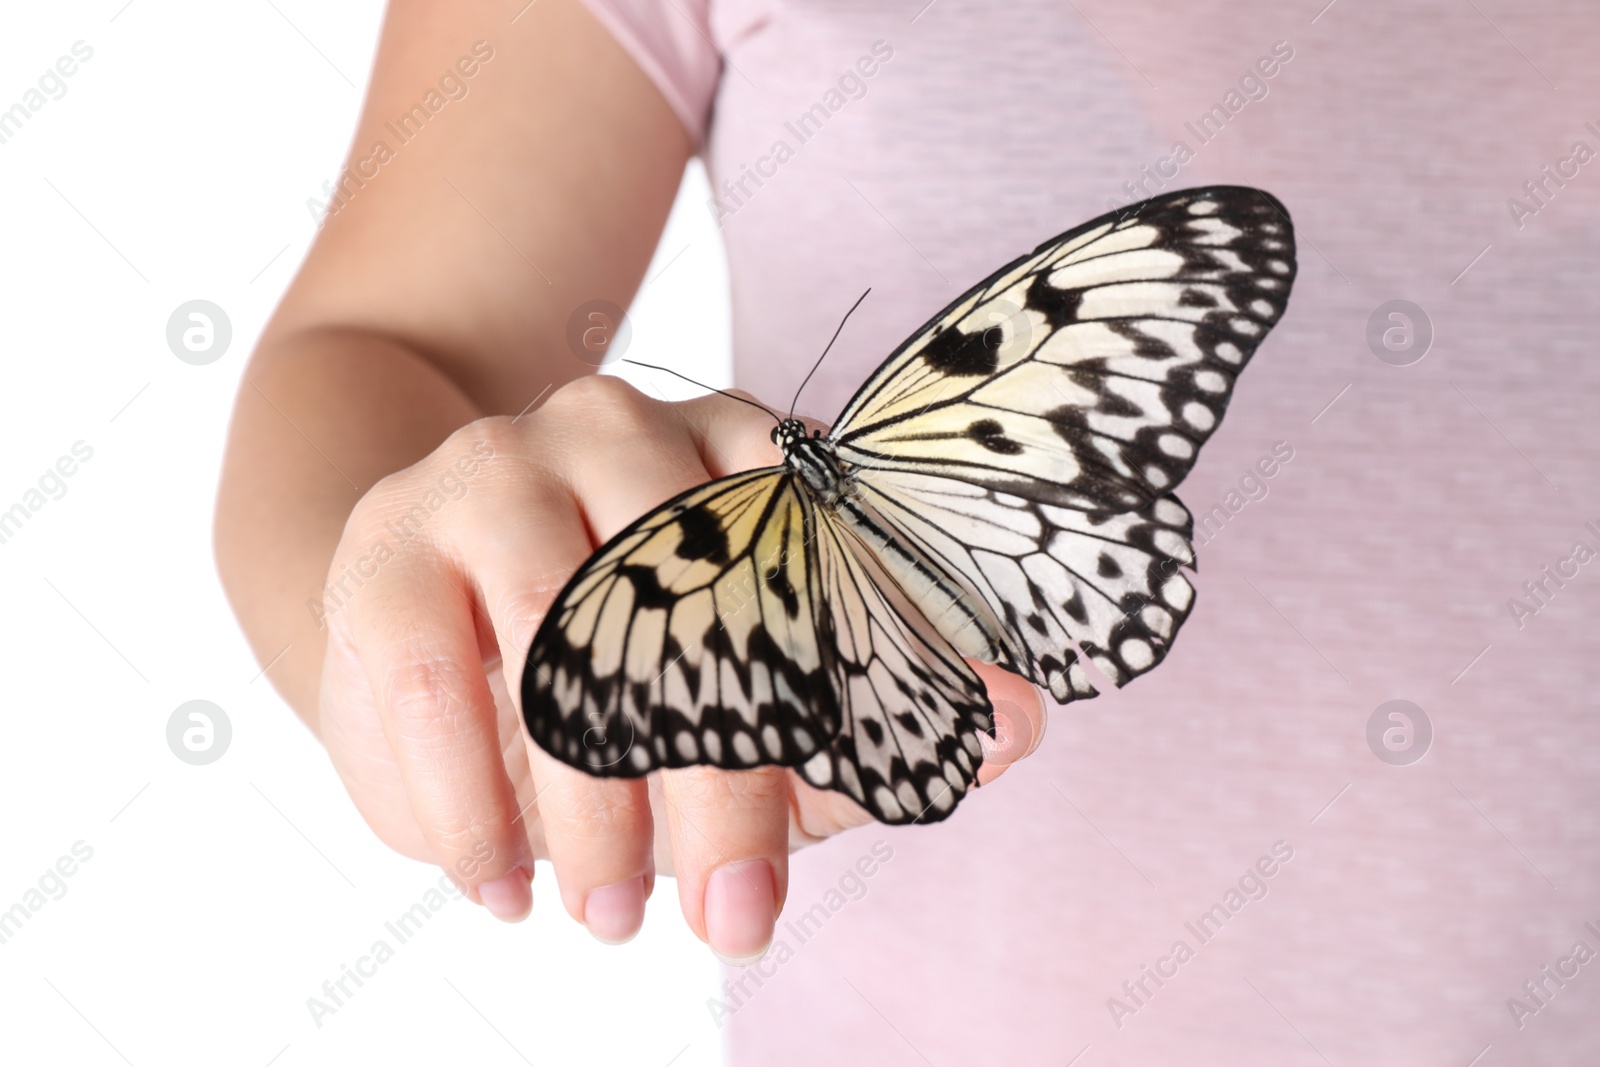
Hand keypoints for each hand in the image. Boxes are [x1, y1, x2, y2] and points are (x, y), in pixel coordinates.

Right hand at [315, 373, 1047, 959]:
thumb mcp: (750, 690)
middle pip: (703, 594)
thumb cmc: (608, 659)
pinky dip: (473, 805)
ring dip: (594, 805)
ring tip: (612, 915)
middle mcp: (621, 426)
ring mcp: (496, 469)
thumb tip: (1025, 724)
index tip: (912, 782)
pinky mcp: (387, 543)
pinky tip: (505, 887)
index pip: (828, 543)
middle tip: (741, 919)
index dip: (875, 672)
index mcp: (732, 445)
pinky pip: (437, 683)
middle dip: (727, 780)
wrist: (412, 600)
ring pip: (567, 635)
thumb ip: (871, 712)